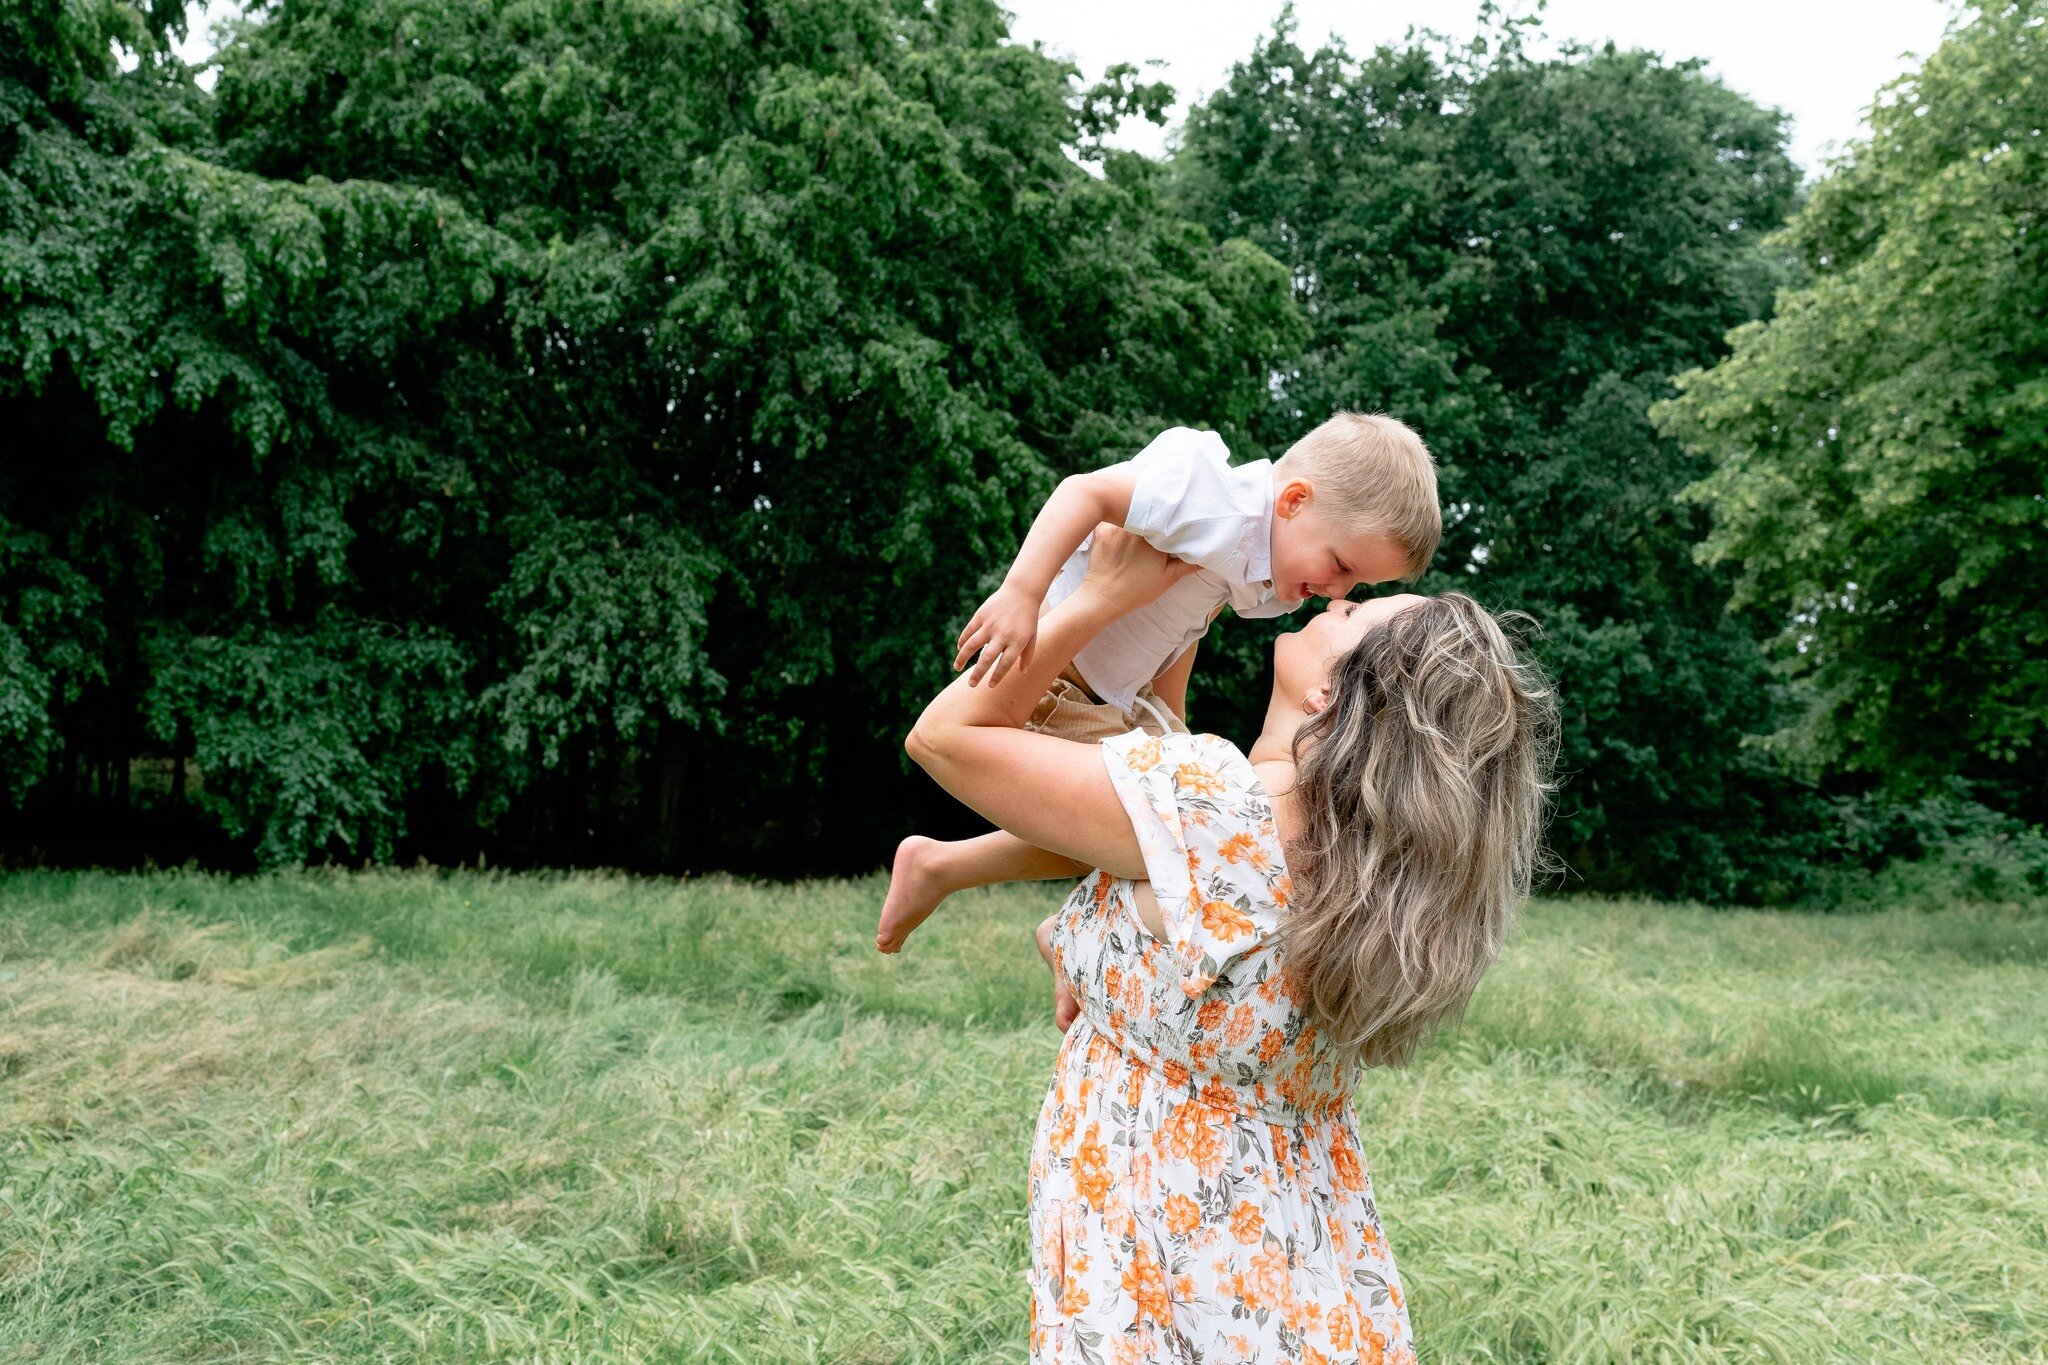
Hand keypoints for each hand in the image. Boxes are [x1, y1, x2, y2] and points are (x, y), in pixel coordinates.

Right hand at [954, 583, 1039, 685]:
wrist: (1022, 591)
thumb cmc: (1028, 617)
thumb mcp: (1033, 636)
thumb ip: (1028, 655)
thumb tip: (1022, 672)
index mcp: (1017, 641)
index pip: (1005, 664)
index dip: (997, 676)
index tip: (990, 686)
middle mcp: (1002, 634)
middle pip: (986, 658)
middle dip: (977, 673)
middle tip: (971, 685)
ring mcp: (990, 624)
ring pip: (972, 645)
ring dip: (962, 658)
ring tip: (956, 668)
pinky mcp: (981, 615)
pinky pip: (969, 631)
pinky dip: (963, 641)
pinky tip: (959, 649)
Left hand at [1076, 524, 1198, 616]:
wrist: (1103, 598)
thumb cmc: (1137, 590)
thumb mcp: (1167, 578)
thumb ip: (1188, 564)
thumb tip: (1207, 555)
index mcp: (1155, 536)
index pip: (1167, 519)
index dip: (1171, 520)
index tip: (1174, 523)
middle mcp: (1136, 526)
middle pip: (1148, 512)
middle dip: (1153, 516)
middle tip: (1156, 525)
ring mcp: (1117, 526)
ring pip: (1130, 512)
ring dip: (1135, 516)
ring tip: (1139, 525)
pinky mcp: (1102, 530)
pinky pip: (1111, 517)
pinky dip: (1115, 520)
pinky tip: (1119, 529)